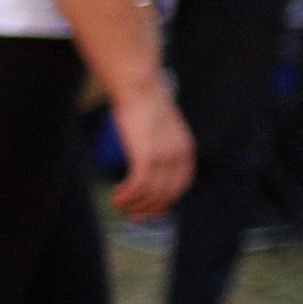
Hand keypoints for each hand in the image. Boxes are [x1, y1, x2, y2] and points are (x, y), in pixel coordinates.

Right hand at [108, 81, 194, 218]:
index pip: (180, 186)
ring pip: (150, 193)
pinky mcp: (146, 156)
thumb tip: (148, 147)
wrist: (139, 87)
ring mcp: (164, 157)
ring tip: (118, 204)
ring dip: (133, 204)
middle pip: (166, 194)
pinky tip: (117, 197)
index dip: (165, 202)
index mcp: (185, 149)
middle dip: (148, 209)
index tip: (149, 210)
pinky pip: (138, 185)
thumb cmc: (143, 102)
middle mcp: (179, 156)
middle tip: (131, 216)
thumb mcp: (159, 124)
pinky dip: (127, 196)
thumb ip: (160, 138)